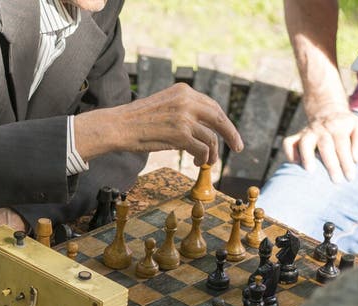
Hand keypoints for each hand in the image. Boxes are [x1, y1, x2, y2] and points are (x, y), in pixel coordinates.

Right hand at [75, 83, 242, 166]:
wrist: (119, 126)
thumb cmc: (138, 121)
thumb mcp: (164, 106)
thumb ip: (183, 111)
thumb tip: (202, 128)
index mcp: (184, 91)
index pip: (212, 106)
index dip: (224, 122)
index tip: (231, 133)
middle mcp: (187, 100)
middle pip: (219, 118)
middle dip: (231, 135)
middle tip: (238, 148)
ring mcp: (184, 117)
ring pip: (212, 138)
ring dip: (212, 154)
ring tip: (207, 162)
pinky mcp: (180, 134)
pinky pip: (203, 149)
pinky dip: (204, 159)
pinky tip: (197, 163)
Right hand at [282, 111, 357, 182]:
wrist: (328, 112)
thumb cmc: (346, 128)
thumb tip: (356, 159)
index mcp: (339, 125)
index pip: (342, 144)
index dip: (346, 161)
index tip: (350, 177)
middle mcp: (322, 128)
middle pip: (326, 145)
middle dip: (331, 164)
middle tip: (336, 181)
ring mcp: (308, 132)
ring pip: (305, 142)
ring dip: (307, 156)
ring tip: (310, 171)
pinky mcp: (297, 137)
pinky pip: (289, 143)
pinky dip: (290, 153)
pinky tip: (296, 164)